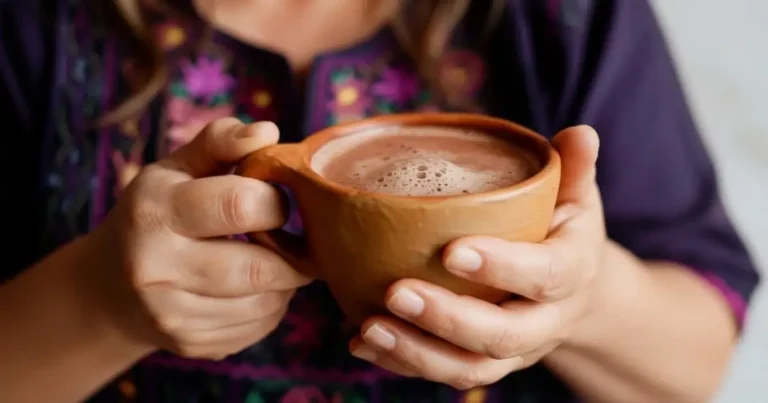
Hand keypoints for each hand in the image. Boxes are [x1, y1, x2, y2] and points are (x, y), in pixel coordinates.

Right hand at [85, 118, 310, 359]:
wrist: (111, 285)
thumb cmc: (157, 213)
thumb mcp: (177, 169)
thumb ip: (221, 142)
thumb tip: (269, 133)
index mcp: (155, 211)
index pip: (241, 205)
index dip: (275, 202)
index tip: (277, 202)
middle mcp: (155, 267)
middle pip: (259, 267)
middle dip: (293, 253)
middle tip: (296, 239)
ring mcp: (170, 314)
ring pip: (265, 303)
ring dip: (286, 282)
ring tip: (277, 261)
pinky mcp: (188, 343)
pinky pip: (258, 329)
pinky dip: (272, 307)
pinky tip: (258, 289)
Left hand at [349, 125, 604, 388]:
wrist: (575, 292)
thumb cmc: (564, 233)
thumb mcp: (577, 199)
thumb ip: (574, 169)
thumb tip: (580, 133)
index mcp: (572, 273)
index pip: (544, 276)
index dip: (501, 267)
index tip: (452, 251)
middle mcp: (545, 322)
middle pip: (503, 336)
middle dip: (447, 319)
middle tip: (396, 292)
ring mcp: (514, 350)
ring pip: (471, 368)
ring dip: (417, 353)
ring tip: (369, 327)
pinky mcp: (484, 361)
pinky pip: (445, 373)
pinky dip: (401, 363)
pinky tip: (363, 342)